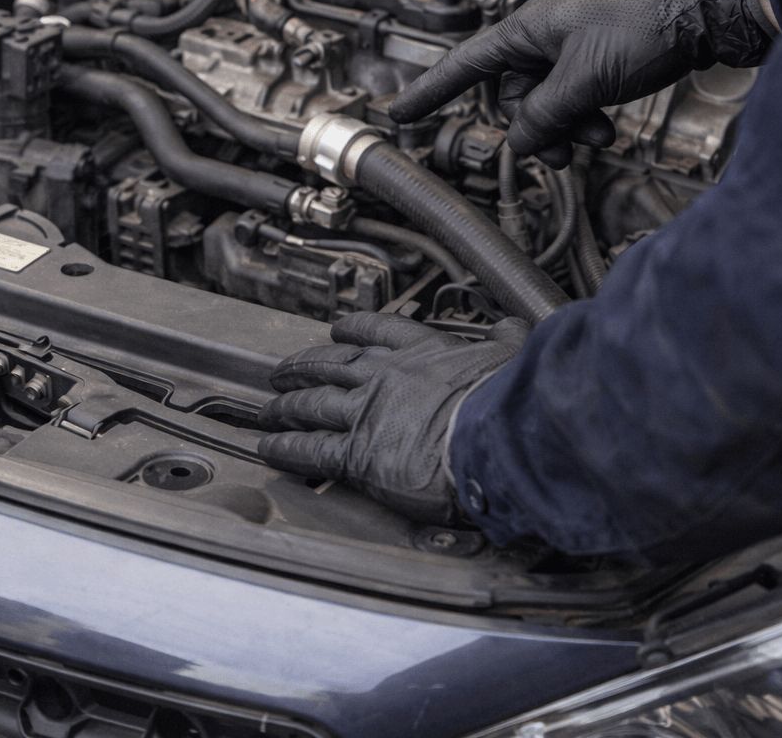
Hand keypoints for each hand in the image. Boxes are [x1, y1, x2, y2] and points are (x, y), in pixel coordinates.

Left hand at [257, 311, 527, 522]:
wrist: (494, 434)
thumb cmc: (508, 398)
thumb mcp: (513, 352)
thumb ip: (506, 338)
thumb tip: (512, 328)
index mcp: (423, 350)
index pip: (378, 332)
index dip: (353, 330)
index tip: (339, 330)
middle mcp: (388, 376)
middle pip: (333, 365)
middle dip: (305, 365)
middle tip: (285, 367)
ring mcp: (368, 412)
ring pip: (314, 404)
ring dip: (287, 405)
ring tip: (269, 407)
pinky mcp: (358, 453)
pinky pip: (311, 448)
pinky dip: (285, 447)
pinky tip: (269, 447)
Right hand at [389, 0, 772, 166]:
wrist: (702, 12)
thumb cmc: (645, 25)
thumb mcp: (584, 80)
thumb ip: (544, 115)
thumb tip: (522, 142)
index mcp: (528, 28)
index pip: (465, 64)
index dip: (432, 92)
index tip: (401, 113)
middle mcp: (545, 34)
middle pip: (516, 96)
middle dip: (538, 127)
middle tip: (566, 148)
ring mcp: (574, 46)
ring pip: (549, 102)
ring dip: (569, 127)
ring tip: (599, 138)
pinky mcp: (602, 57)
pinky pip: (577, 97)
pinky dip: (588, 118)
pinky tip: (611, 128)